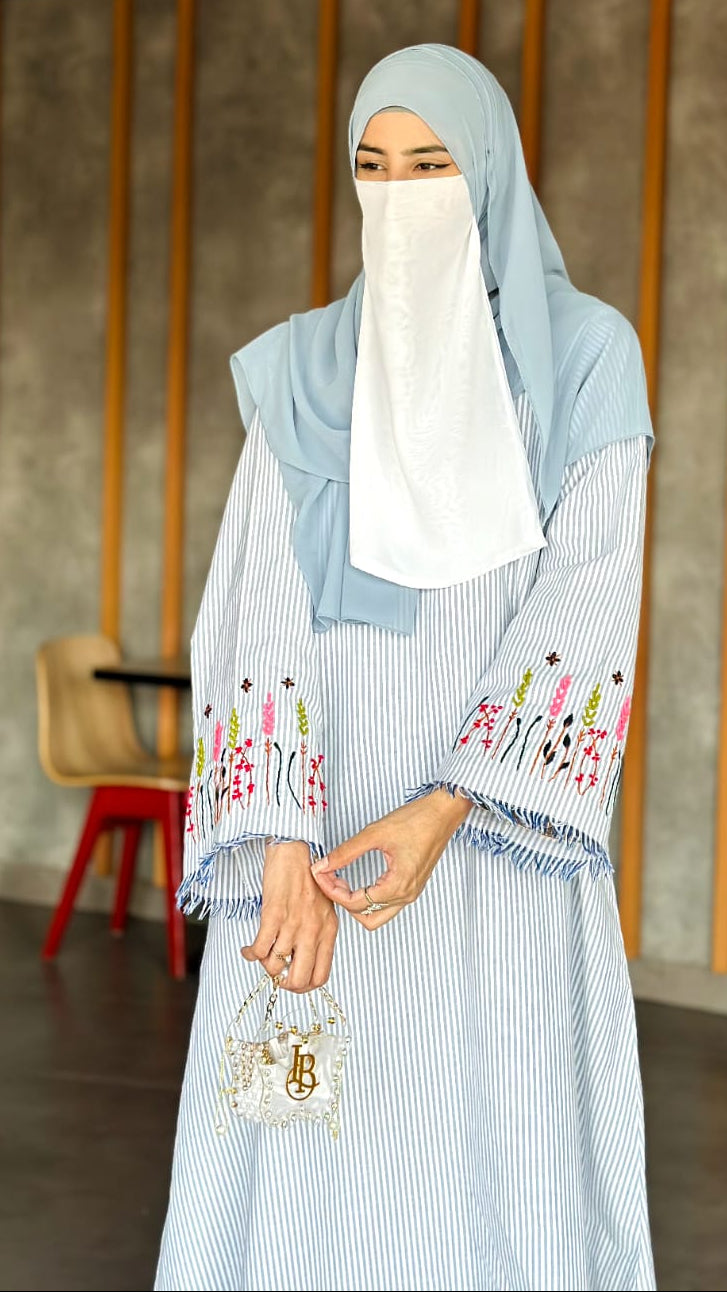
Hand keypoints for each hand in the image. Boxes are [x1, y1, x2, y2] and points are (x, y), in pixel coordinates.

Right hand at [241, 841, 337, 990]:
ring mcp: (293, 923)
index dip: (304, 986)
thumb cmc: (307, 878)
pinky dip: (250, 954)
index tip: (292, 980)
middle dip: (283, 984)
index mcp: (328, 931)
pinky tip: (248, 949)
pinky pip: (259, 949)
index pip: (320, 976)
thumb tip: (301, 960)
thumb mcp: (323, 909)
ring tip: (261, 955)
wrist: (294, 850)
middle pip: (298, 979)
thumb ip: (317, 934)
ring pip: (275, 965)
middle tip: (276, 975)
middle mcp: (313, 930)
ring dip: (264, 965)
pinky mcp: (273, 914)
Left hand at [311, 790, 470, 928]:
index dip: (332, 890)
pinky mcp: (412, 886)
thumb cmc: (417, 820)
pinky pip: (386, 905)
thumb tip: (323, 865)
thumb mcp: (375, 833)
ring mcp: (411, 892)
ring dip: (356, 903)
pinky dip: (368, 898)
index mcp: (398, 885)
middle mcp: (406, 894)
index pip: (355, 902)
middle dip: (343, 901)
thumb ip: (346, 852)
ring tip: (342, 880)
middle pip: (366, 917)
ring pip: (377, 915)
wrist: (444, 813)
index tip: (319, 873)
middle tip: (330, 878)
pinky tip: (357, 880)